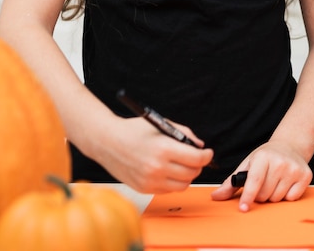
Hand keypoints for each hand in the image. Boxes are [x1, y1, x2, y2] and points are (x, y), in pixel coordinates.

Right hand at [96, 116, 214, 193]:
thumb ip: (183, 133)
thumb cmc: (132, 130)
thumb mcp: (160, 124)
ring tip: (182, 165)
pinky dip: (173, 182)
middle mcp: (157, 168)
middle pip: (192, 173)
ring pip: (182, 186)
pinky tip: (168, 170)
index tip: (207, 152)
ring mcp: (150, 181)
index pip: (196, 158)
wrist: (106, 141)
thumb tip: (199, 146)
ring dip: (187, 176)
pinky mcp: (144, 189)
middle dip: (198, 165)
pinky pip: (168, 190)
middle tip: (196, 158)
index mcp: (163, 148)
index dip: (206, 155)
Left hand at [210, 140, 312, 211]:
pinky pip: (292, 198)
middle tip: (262, 183)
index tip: (243, 208)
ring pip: (277, 198)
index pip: (254, 181)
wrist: (290, 146)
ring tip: (274, 182)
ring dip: (273, 196)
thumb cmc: (266, 157)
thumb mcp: (248, 163)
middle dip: (260, 195)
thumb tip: (216, 196)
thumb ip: (232, 181)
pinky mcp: (305, 176)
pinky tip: (286, 183)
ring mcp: (294, 169)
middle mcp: (279, 162)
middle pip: (265, 194)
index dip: (248, 196)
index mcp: (263, 157)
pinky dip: (287, 196)